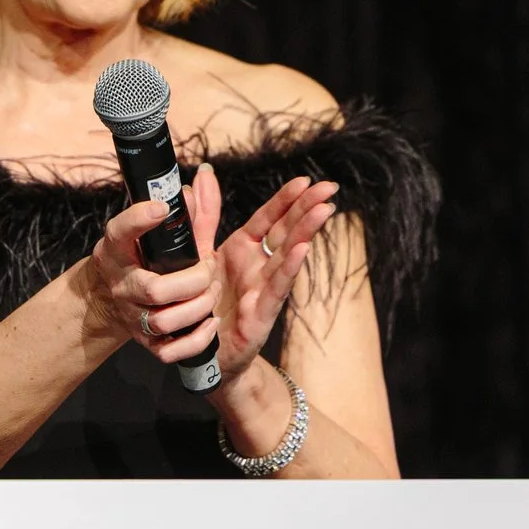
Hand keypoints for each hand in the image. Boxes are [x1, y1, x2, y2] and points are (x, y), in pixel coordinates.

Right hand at [88, 189, 222, 368]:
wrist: (117, 300)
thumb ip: (192, 210)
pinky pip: (169, 350)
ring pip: (163, 320)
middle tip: (209, 269)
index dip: (139, 219)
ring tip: (211, 295)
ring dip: (198, 307)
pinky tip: (210, 322)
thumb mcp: (167, 235)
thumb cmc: (149, 259)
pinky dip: (196, 338)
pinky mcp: (144, 342)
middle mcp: (120, 283)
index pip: (120, 232)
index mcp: (117, 249)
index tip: (162, 209)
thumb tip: (206, 176)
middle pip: (154, 288)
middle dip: (193, 280)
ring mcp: (130, 315)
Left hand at [184, 166, 337, 381]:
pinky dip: (289, 267)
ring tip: (324, 210)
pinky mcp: (261, 313)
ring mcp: (263, 289)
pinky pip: (276, 287)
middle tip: (330, 187)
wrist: (203, 353)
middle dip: (307, 208)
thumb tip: (200, 176)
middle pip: (285, 231)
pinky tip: (302, 249)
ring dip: (306, 232)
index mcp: (242, 250)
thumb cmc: (204, 303)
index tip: (305, 180)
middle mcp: (257, 266)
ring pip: (287, 255)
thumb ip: (202, 216)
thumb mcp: (198, 253)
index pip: (268, 218)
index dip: (285, 200)